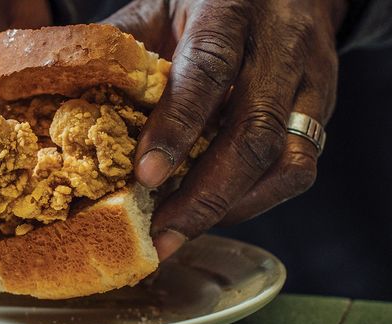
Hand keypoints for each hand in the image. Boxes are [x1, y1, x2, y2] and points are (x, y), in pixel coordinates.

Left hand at [104, 0, 347, 259]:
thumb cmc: (209, 0)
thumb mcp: (161, 7)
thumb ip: (124, 47)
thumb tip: (68, 97)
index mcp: (229, 10)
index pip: (206, 69)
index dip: (177, 126)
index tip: (146, 176)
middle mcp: (280, 46)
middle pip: (255, 130)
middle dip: (205, 194)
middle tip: (160, 233)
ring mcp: (311, 81)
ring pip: (287, 159)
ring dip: (232, 206)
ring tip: (181, 232)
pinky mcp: (322, 109)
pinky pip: (299, 167)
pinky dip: (255, 200)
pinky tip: (215, 210)